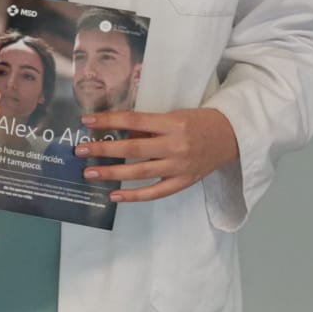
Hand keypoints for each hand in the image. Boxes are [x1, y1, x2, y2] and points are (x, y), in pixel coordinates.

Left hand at [76, 108, 239, 202]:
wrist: (232, 136)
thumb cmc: (199, 122)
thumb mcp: (174, 115)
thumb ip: (148, 125)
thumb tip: (115, 130)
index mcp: (172, 123)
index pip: (134, 121)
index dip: (109, 121)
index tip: (87, 121)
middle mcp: (175, 145)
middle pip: (133, 149)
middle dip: (103, 150)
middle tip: (80, 151)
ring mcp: (180, 167)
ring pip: (140, 172)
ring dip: (112, 173)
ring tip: (90, 173)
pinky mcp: (184, 182)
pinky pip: (156, 192)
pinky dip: (134, 196)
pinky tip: (114, 195)